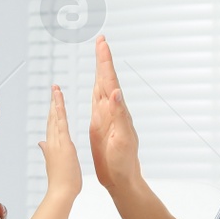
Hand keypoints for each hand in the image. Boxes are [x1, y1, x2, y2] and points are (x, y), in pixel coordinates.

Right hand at [39, 84, 81, 197]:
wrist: (61, 194)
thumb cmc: (62, 184)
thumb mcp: (55, 164)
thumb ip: (47, 152)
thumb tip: (42, 144)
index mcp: (53, 148)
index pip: (51, 127)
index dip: (52, 114)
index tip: (52, 103)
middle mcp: (52, 143)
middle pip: (51, 119)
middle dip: (52, 103)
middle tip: (54, 88)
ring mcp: (57, 142)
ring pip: (55, 118)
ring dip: (55, 102)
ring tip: (56, 88)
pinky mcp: (63, 144)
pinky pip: (61, 123)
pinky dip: (60, 111)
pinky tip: (58, 100)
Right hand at [89, 36, 140, 188]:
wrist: (121, 177)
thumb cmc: (124, 161)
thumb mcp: (123, 138)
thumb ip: (119, 115)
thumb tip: (116, 92)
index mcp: (117, 111)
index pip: (110, 80)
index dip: (105, 61)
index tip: (102, 44)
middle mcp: (112, 110)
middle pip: (106, 78)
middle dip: (102, 59)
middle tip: (101, 40)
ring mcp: (106, 116)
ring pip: (101, 87)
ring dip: (100, 70)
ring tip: (99, 55)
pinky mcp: (100, 124)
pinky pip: (96, 101)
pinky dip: (95, 88)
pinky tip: (95, 85)